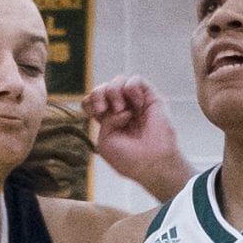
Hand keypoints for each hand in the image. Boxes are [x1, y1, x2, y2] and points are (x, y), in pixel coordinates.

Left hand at [85, 77, 189, 199]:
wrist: (151, 163)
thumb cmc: (129, 158)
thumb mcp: (104, 142)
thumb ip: (104, 120)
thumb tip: (121, 108)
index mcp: (108, 121)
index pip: (93, 100)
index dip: (90, 101)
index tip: (95, 113)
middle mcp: (122, 110)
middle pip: (103, 88)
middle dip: (98, 94)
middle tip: (103, 110)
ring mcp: (136, 104)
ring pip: (118, 80)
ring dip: (114, 91)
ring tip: (120, 109)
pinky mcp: (151, 98)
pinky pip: (136, 80)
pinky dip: (131, 88)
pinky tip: (136, 105)